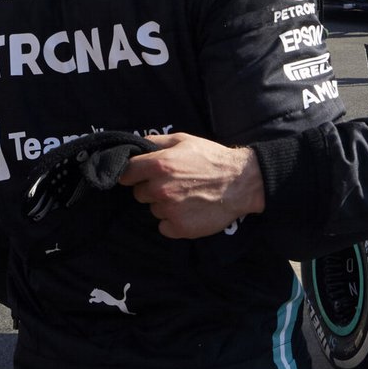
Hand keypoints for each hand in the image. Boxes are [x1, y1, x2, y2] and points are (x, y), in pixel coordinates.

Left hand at [118, 133, 264, 238]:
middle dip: (151, 188)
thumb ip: (155, 142)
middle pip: (139, 193)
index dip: (133, 173)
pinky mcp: (179, 228)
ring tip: (186, 195)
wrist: (241, 183)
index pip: (126, 174)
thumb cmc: (212, 158)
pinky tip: (189, 210)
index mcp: (159, 165)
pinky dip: (173, 221)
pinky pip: (164, 226)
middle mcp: (160, 189)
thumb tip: (135, 146)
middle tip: (173, 183)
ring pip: (153, 210)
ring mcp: (169, 210)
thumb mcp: (184, 140)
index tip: (142, 174)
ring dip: (164, 204)